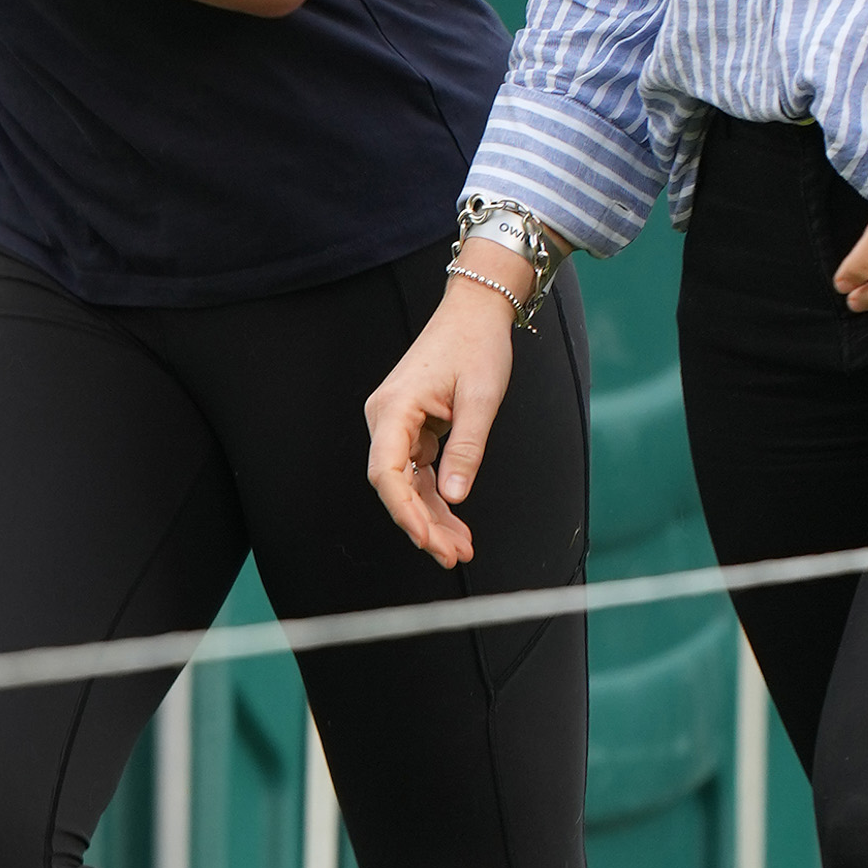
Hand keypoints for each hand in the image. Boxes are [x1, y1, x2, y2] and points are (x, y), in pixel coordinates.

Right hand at [364, 261, 530, 567]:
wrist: (475, 313)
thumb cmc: (477, 345)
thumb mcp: (481, 398)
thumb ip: (466, 448)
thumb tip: (454, 497)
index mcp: (394, 408)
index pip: (386, 472)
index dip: (404, 511)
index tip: (426, 539)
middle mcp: (386, 419)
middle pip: (395, 486)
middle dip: (423, 524)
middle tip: (454, 555)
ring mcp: (396, 426)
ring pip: (408, 485)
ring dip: (433, 518)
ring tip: (460, 548)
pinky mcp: (411, 429)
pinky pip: (419, 473)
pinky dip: (437, 499)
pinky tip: (455, 524)